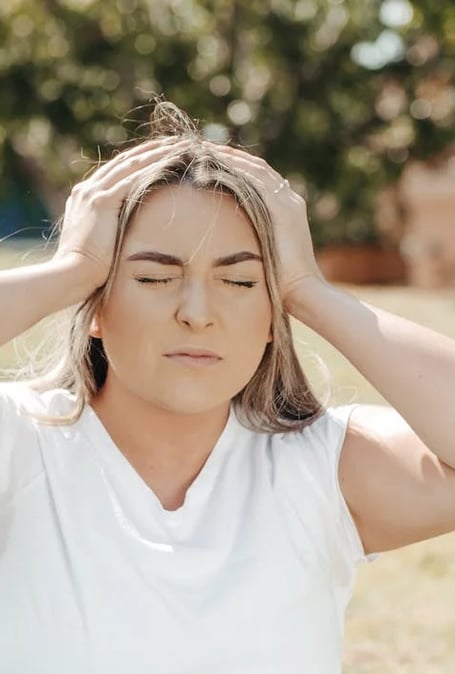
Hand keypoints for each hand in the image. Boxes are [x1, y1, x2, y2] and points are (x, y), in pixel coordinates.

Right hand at [54, 137, 187, 289]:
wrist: (71, 274)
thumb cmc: (86, 270)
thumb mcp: (97, 244)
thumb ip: (108, 232)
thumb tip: (125, 237)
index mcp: (84, 197)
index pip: (116, 172)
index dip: (138, 161)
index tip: (158, 155)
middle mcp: (87, 190)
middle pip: (124, 162)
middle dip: (150, 150)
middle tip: (173, 142)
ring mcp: (93, 193)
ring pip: (130, 165)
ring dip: (155, 153)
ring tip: (178, 146)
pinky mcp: (102, 202)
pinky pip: (131, 178)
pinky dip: (151, 168)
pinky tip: (169, 162)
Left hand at [206, 144, 323, 310]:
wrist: (300, 293)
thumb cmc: (279, 285)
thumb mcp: (263, 258)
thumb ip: (251, 244)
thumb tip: (230, 250)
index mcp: (287, 210)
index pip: (259, 179)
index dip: (235, 167)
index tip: (210, 162)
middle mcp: (289, 201)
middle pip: (257, 168)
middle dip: (230, 157)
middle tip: (202, 149)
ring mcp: (288, 204)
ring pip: (255, 169)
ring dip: (229, 158)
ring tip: (203, 151)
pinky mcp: (282, 210)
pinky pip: (256, 181)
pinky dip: (235, 169)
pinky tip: (213, 164)